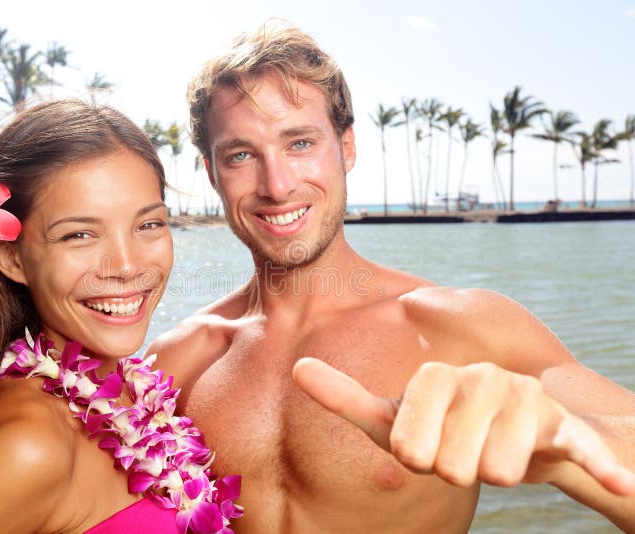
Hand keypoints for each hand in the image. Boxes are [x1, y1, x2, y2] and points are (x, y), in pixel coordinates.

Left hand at [292, 358, 634, 494]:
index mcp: (436, 378)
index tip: (425, 446)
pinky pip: (583, 450)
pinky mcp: (566, 427)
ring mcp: (526, 400)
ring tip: (496, 451)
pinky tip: (622, 484)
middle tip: (464, 450)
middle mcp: (481, 379)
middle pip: (452, 465)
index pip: (408, 446)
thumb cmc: (444, 428)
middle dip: (456, 470)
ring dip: (495, 475)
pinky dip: (601, 466)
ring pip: (497, 472)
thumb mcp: (392, 419)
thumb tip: (296, 368)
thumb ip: (345, 397)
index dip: (416, 458)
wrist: (516, 431)